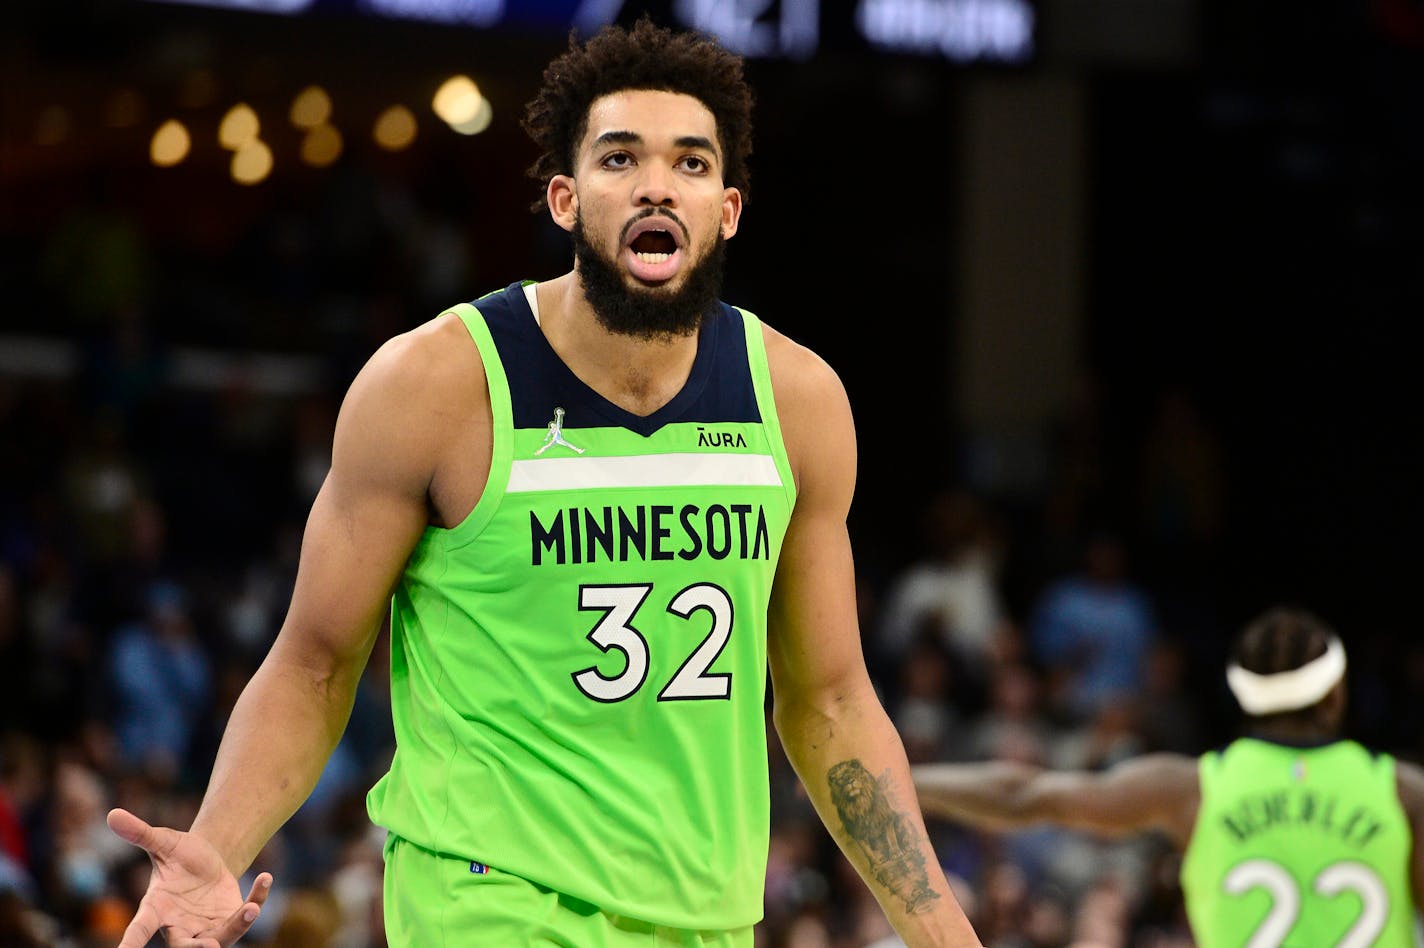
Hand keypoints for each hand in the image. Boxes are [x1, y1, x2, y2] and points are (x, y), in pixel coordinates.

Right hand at [107, 808, 272, 947]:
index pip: (140, 929)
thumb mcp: (162, 842)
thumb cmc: (178, 856)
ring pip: (221, 937)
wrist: (208, 859)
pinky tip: (265, 878)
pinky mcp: (230, 920)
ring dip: (237, 926)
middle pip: (183, 946)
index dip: (130, 943)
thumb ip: (139, 833)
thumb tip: (112, 813)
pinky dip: (258, 899)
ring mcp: (206, 927)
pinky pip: (246, 916)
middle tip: (209, 947)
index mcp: (156, 908)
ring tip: (250, 910)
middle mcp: (179, 925)